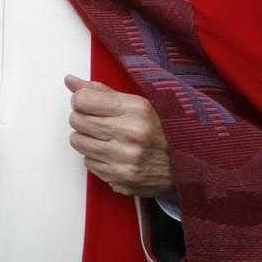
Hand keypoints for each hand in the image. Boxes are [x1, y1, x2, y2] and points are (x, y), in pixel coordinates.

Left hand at [66, 76, 173, 199]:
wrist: (191, 167)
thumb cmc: (162, 132)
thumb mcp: (138, 104)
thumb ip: (101, 92)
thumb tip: (70, 81)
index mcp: (136, 110)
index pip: (82, 100)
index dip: (81, 101)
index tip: (87, 104)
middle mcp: (130, 134)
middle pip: (77, 120)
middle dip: (82, 119)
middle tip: (98, 122)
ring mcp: (125, 159)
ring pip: (78, 142)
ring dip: (86, 139)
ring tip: (105, 138)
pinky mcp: (121, 179)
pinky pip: (89, 163)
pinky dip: (96, 158)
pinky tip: (113, 154)